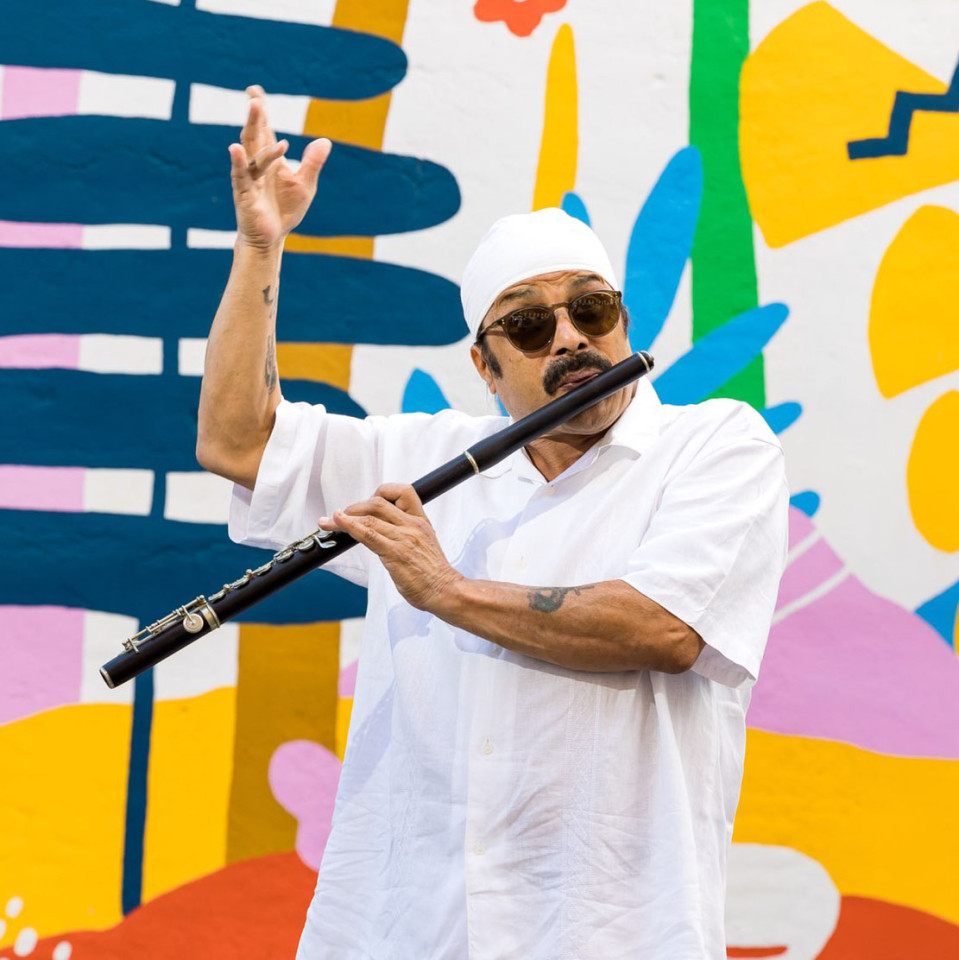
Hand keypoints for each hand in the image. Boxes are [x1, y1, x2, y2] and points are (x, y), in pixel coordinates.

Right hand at [228, 85, 331, 249]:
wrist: (272, 237)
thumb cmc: (285, 210)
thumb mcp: (305, 185)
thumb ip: (312, 163)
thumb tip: (325, 141)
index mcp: (270, 159)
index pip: (264, 130)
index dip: (260, 112)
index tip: (254, 91)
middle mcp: (257, 164)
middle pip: (254, 135)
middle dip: (255, 115)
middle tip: (255, 97)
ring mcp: (249, 177)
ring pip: (250, 150)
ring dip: (252, 129)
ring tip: (255, 109)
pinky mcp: (244, 194)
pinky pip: (240, 175)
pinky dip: (238, 162)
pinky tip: (235, 148)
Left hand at [319, 484, 462, 610]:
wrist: (445, 591)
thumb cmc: (433, 574)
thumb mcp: (423, 545)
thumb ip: (405, 534)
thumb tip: (381, 531)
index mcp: (420, 522)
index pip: (403, 492)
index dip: (380, 493)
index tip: (366, 504)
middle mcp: (412, 526)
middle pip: (378, 503)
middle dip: (354, 507)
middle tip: (340, 516)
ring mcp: (404, 538)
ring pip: (369, 518)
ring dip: (343, 517)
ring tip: (328, 522)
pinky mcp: (395, 553)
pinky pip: (368, 534)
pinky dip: (349, 526)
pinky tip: (337, 523)